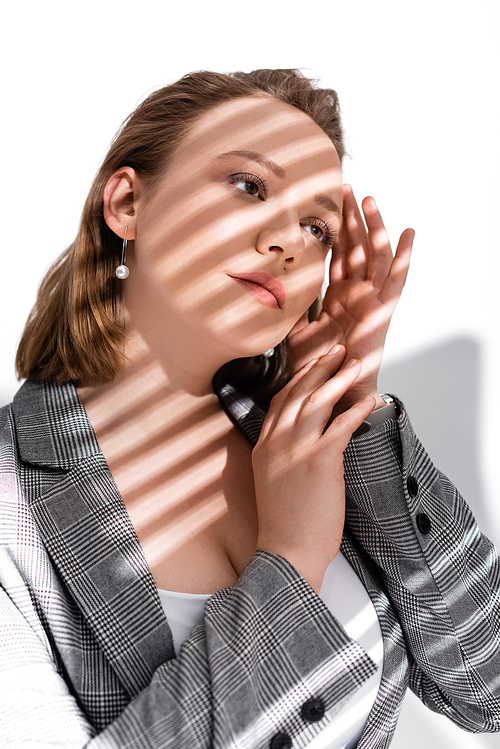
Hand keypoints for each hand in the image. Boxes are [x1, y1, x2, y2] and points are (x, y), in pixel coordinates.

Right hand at [253, 346, 375, 592]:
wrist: (286, 553)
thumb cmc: (285, 524)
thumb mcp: (273, 482)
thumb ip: (282, 456)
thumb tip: (307, 440)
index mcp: (263, 446)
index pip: (279, 401)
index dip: (298, 378)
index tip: (314, 364)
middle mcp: (275, 443)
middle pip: (298, 393)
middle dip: (320, 368)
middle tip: (338, 351)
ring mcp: (294, 451)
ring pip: (318, 402)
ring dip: (339, 379)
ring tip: (356, 364)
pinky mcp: (318, 462)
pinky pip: (340, 426)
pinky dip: (357, 409)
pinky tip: (370, 400)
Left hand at [287, 184, 413, 411]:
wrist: (330, 389)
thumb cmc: (316, 365)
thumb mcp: (294, 328)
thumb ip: (287, 306)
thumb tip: (267, 287)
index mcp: (336, 295)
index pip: (337, 254)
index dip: (333, 229)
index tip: (326, 203)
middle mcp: (355, 292)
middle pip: (356, 246)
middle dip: (351, 217)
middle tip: (346, 187)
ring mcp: (370, 299)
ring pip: (374, 255)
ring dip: (373, 226)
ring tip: (369, 199)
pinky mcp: (383, 310)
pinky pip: (396, 279)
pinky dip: (404, 256)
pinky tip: (408, 232)